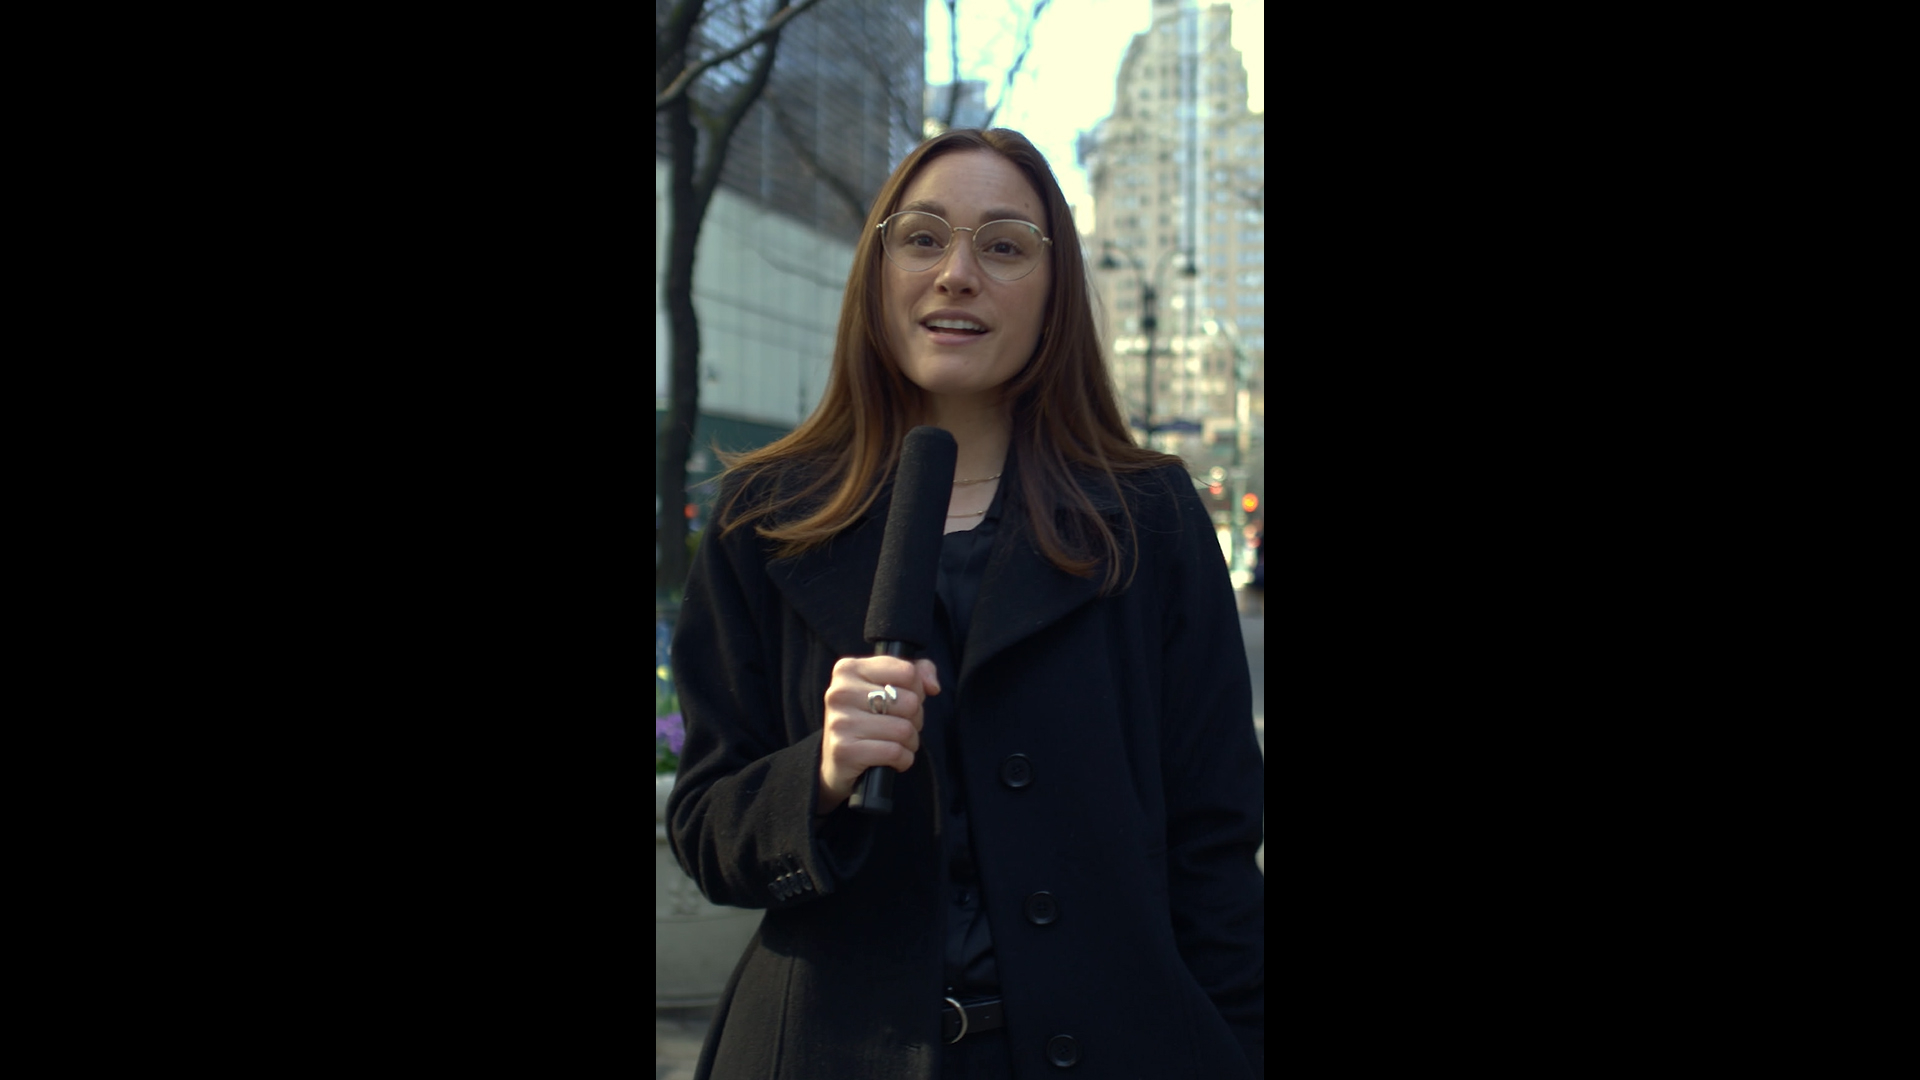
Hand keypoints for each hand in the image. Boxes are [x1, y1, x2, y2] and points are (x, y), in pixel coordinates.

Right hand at [817, 655, 940, 814]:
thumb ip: (916, 672)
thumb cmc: (867, 718)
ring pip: (904, 730)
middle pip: (910, 702)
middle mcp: (841, 692)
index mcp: (848, 669)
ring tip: (896, 743)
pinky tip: (891, 759)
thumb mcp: (886, 685)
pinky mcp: (845, 751)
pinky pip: (895, 752)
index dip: (916, 689)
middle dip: (915, 718)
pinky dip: (903, 759)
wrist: (835, 761)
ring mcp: (841, 722)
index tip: (903, 700)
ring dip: (910, 742)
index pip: (907, 672)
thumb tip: (932, 686)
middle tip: (900, 725)